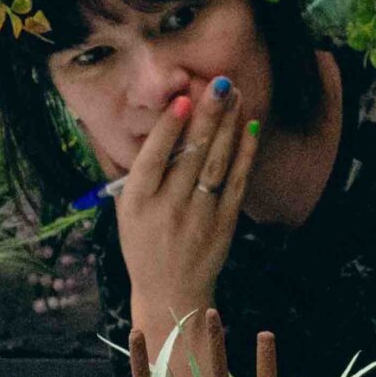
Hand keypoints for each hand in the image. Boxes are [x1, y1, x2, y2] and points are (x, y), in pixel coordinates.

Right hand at [116, 76, 259, 317]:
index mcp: (137, 203)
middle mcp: (167, 209)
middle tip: (221, 84)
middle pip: (190, 155)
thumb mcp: (125, 211)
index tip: (183, 98)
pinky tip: (250, 128)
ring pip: (216, 165)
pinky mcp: (223, 225)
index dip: (169, 128)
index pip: (152, 158)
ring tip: (236, 96)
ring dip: (228, 127)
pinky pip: (236, 183)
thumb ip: (130, 171)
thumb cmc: (143, 244)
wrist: (170, 292)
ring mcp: (198, 217)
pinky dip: (245, 154)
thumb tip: (134, 125)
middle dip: (207, 116)